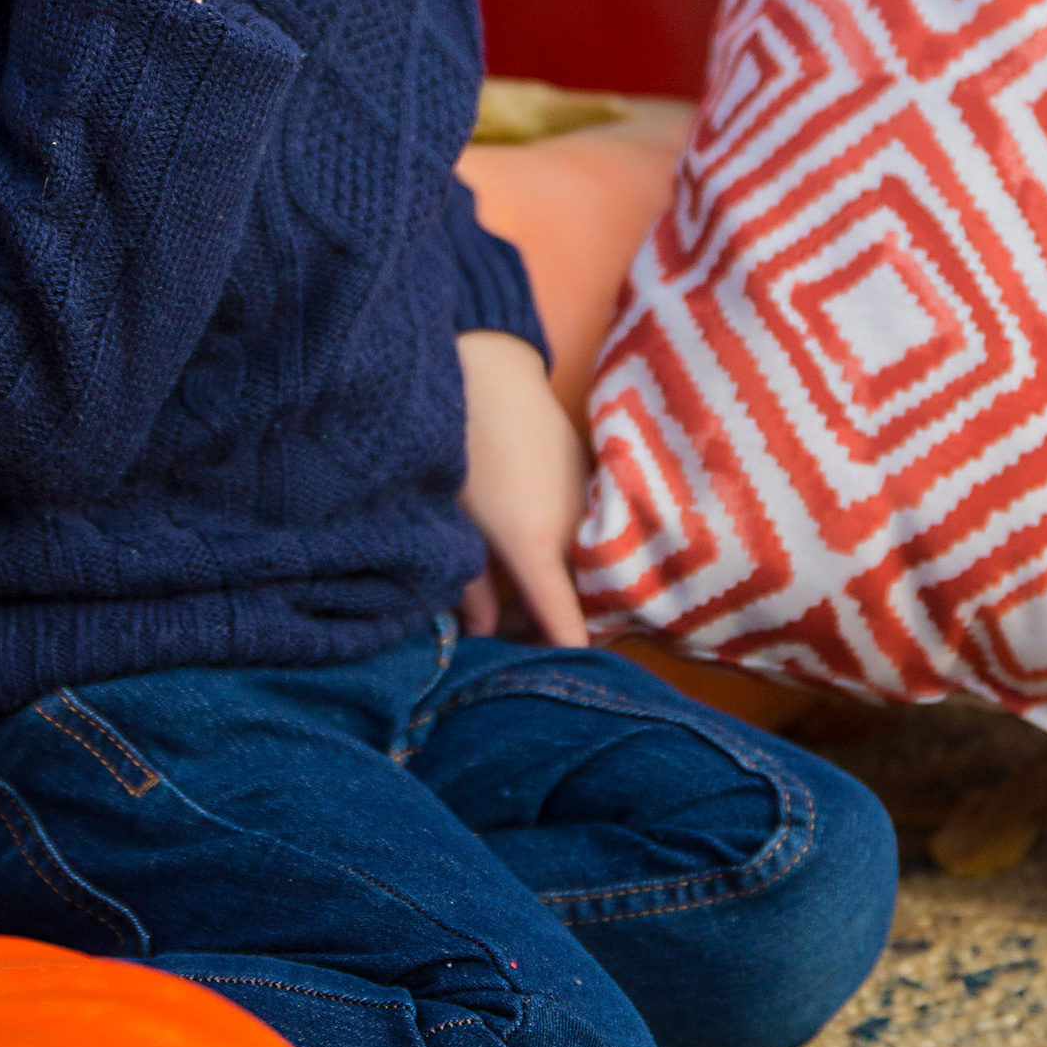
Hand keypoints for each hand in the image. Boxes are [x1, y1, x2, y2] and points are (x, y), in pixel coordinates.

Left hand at [457, 327, 590, 644]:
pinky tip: (529, 545)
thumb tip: (480, 633)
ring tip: (505, 583)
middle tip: (495, 622)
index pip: (567, 627)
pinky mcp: (593, 479)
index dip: (561, 659)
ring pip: (586, 570)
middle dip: (544, 625)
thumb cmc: (460, 445)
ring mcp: (590, 503)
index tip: (545, 678)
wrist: (490, 368)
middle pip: (579, 606)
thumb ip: (469, 583)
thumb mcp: (453, 520)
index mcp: (537, 548)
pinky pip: (591, 536)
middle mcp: (575, 531)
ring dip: (556, 586)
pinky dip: (567, 553)